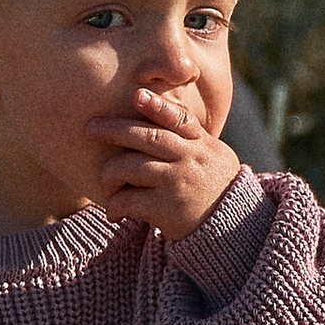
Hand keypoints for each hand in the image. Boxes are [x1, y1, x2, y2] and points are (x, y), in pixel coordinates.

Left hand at [91, 84, 241, 239]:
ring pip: (132, 167)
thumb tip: (154, 102)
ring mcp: (178, 183)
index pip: (180, 119)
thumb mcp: (212, 155)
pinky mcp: (167, 210)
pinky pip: (129, 200)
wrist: (234, 230)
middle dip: (115, 130)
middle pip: (149, 137)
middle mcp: (191, 160)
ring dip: (110, 174)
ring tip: (108, 183)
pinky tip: (114, 211)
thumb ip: (189, 134)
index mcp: (202, 144)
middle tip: (90, 127)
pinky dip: (114, 205)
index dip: (158, 105)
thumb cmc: (212, 186)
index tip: (137, 95)